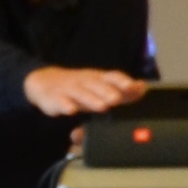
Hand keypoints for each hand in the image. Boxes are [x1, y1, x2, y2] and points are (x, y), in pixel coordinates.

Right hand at [20, 67, 145, 118]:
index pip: (112, 76)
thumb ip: (120, 89)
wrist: (44, 82)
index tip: (136, 87)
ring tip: (101, 107)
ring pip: (80, 93)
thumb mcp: (99, 86)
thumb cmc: (78, 87)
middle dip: (108, 91)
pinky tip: (71, 110)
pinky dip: (65, 105)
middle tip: (117, 99)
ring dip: (91, 99)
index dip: (123, 81)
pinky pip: (60, 101)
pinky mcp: (54, 98)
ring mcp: (69, 89)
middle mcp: (84, 81)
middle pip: (97, 85)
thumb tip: (143, 88)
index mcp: (97, 78)